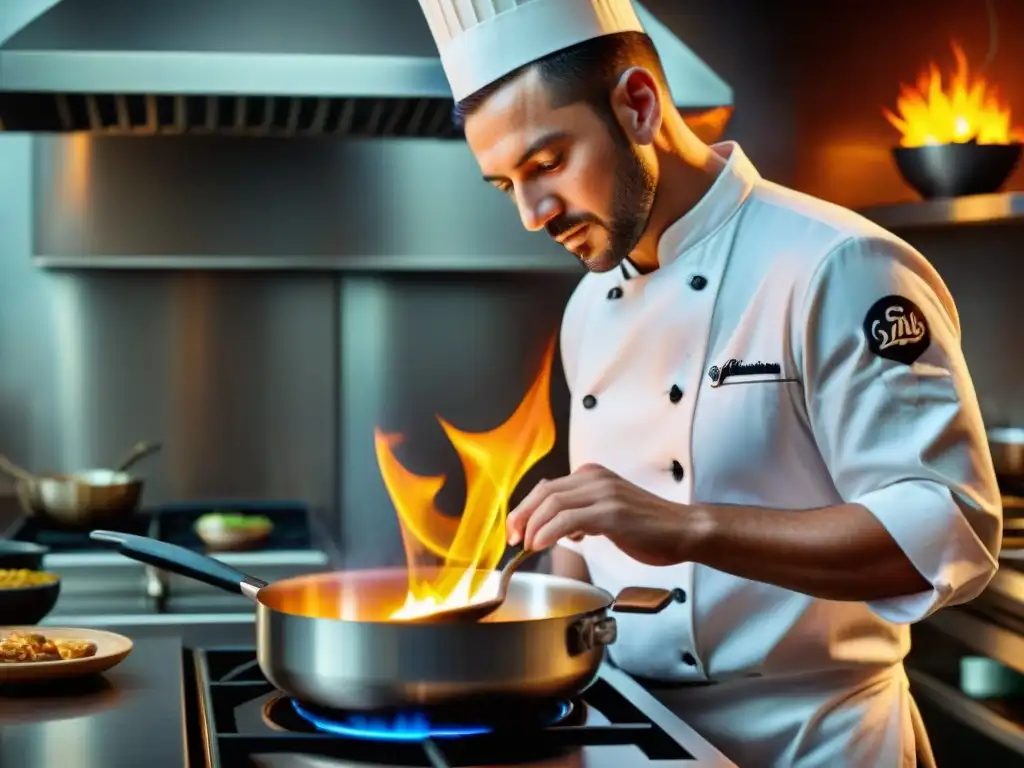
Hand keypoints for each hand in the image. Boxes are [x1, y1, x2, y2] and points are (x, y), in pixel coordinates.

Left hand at [506, 463, 693, 565]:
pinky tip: (540, 545)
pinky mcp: (612, 513)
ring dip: (532, 525)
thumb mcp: (609, 514)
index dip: (525, 508)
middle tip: (512, 537)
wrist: (684, 531)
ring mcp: (604, 494)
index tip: (515, 529)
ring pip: (552, 503)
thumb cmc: (650, 527)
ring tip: (525, 545)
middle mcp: (596, 479)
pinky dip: (548, 532)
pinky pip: (569, 519)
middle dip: (522, 515)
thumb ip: (582, 516)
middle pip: (544, 492)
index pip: (547, 488)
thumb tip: (557, 530)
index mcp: (593, 477)